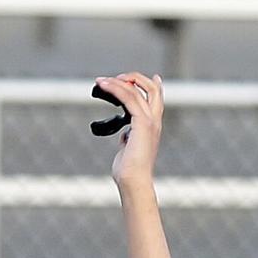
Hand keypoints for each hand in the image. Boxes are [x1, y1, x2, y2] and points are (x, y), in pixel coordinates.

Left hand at [97, 72, 163, 191]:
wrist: (133, 181)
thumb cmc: (129, 171)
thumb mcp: (128, 150)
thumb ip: (128, 139)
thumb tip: (124, 135)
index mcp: (152, 127)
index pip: (157, 99)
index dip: (152, 85)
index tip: (146, 77)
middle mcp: (154, 121)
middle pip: (151, 88)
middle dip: (134, 79)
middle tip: (116, 78)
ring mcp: (149, 121)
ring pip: (136, 90)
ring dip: (117, 82)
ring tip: (101, 81)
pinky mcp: (142, 122)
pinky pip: (128, 97)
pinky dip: (115, 88)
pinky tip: (103, 86)